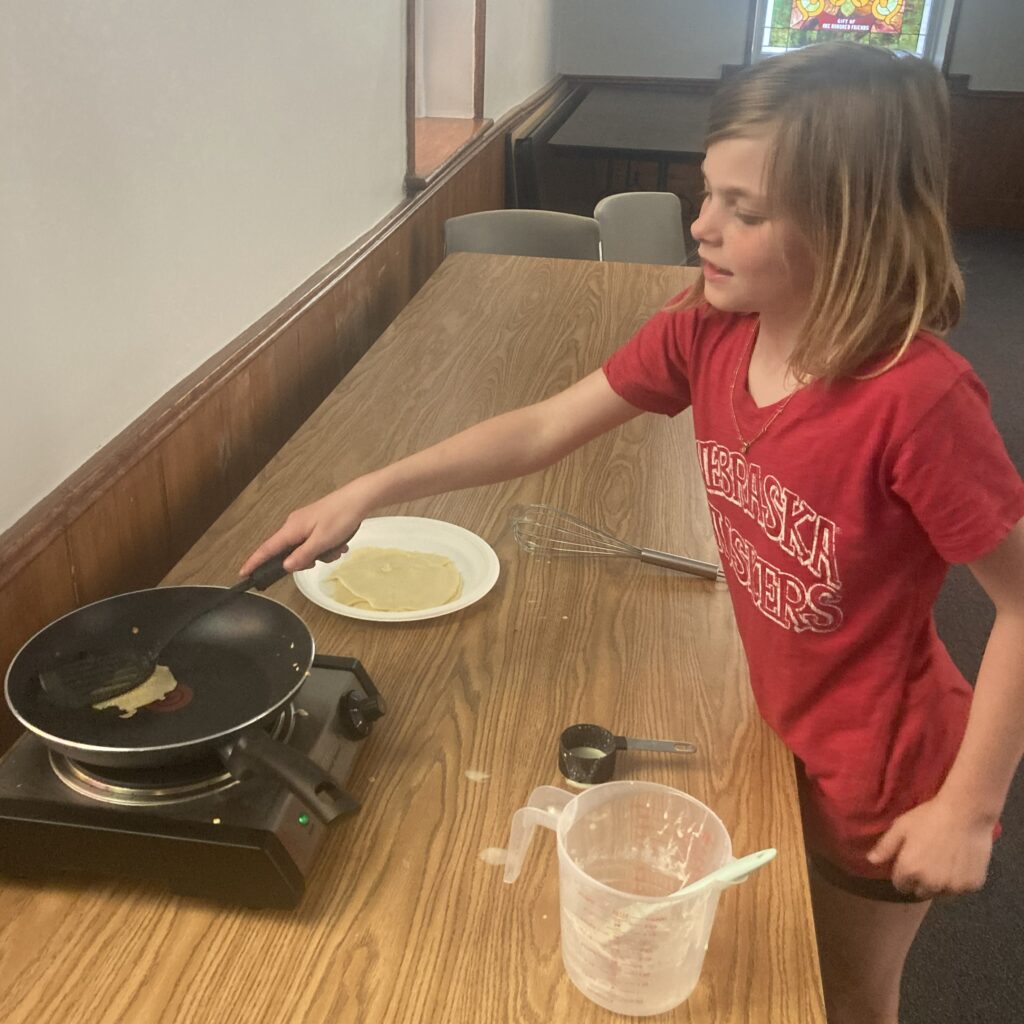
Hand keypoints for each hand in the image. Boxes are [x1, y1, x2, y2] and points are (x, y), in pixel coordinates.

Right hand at [239, 488, 366, 575]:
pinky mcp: (316, 523)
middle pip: (289, 552)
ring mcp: (305, 523)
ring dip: (322, 553)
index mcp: (291, 528)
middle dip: (306, 560)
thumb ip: (303, 555)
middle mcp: (294, 525)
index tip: (243, 573)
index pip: (267, 548)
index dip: (255, 561)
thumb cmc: (340, 518)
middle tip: (324, 557)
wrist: (358, 498)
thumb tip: (285, 567)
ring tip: (338, 548)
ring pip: (306, 548)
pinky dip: (326, 546)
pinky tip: (341, 543)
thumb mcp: (322, 541)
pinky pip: (315, 542)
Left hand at [866, 794, 993, 899]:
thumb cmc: (929, 817)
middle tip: (928, 862)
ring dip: (940, 885)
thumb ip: (885, 847)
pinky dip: (959, 881)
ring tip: (943, 863)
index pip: (900, 885)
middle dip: (921, 881)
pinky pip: (961, 889)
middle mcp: (930, 884)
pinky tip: (959, 863)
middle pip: (921, 892)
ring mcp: (953, 887)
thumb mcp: (901, 827)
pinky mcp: (972, 886)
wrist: (966, 813)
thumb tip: (871, 861)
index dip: (903, 874)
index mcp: (909, 871)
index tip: (910, 862)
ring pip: (942, 894)